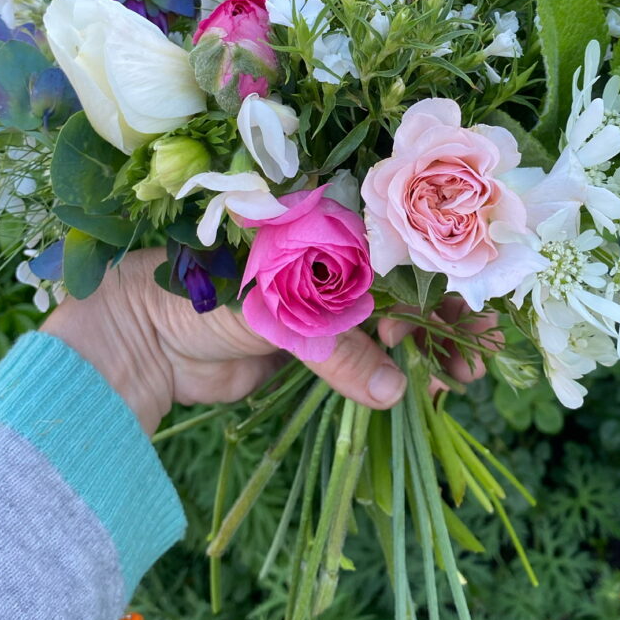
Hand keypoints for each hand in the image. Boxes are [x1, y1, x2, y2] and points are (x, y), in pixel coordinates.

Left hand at [41, 248, 493, 433]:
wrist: (142, 338)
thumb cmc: (204, 293)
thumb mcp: (279, 310)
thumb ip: (338, 348)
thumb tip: (394, 391)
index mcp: (329, 228)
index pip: (403, 246)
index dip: (444, 276)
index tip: (477, 310)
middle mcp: (337, 261)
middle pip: (407, 287)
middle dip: (443, 321)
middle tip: (473, 361)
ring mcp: (327, 304)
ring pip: (392, 325)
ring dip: (426, 351)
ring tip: (457, 382)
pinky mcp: (315, 345)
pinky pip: (366, 359)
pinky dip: (393, 373)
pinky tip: (421, 391)